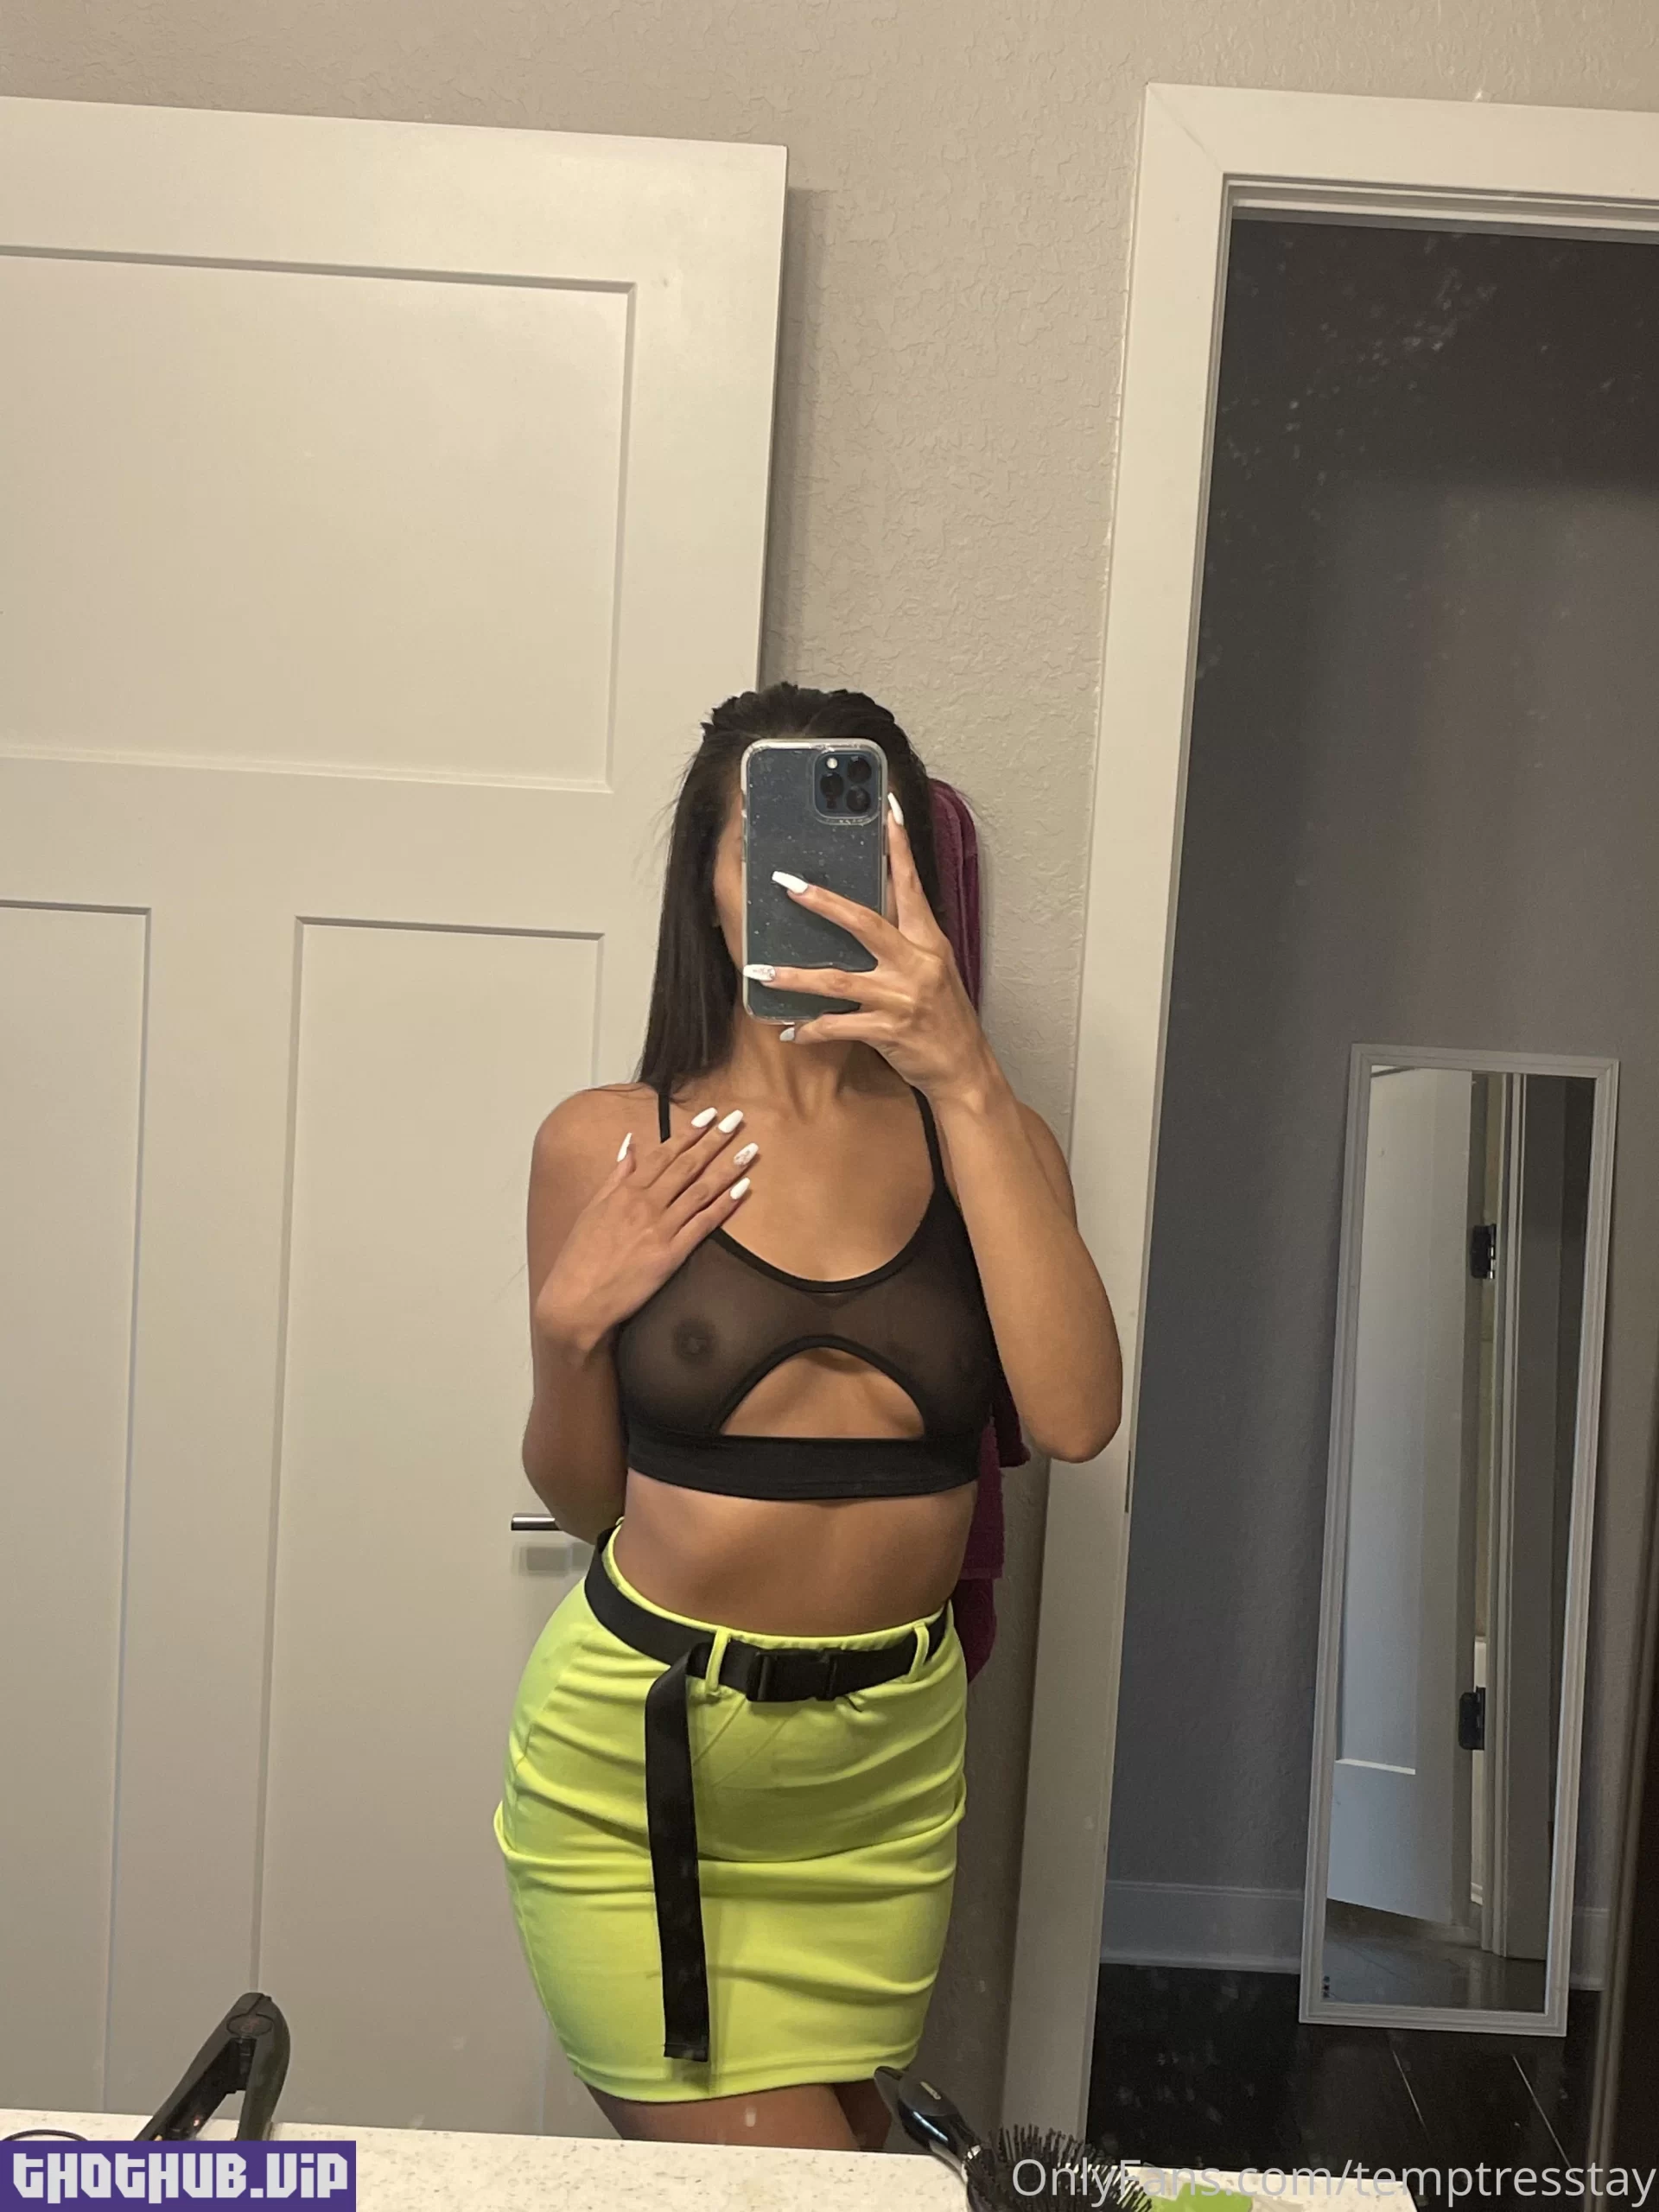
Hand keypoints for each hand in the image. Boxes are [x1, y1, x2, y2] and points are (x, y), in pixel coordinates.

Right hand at [532, 1110, 755, 1354]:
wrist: (576, 1301)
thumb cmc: (580, 1258)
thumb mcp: (592, 1209)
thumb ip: (615, 1175)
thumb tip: (629, 1144)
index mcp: (625, 1191)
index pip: (663, 1153)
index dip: (689, 1132)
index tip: (709, 1115)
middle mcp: (645, 1204)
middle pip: (687, 1165)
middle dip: (714, 1140)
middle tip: (737, 1119)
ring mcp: (660, 1228)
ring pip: (701, 1190)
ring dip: (728, 1167)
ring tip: (750, 1149)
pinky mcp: (671, 1254)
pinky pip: (704, 1224)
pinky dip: (725, 1204)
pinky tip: (743, 1189)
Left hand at [747, 799, 992, 1101]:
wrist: (964, 1068)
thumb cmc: (945, 1017)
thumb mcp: (933, 969)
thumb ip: (904, 941)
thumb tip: (863, 915)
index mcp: (928, 942)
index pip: (911, 886)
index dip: (898, 849)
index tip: (885, 812)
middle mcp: (916, 963)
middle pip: (864, 922)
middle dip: (823, 902)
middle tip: (788, 884)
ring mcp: (902, 997)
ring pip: (838, 980)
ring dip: (795, 977)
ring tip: (760, 972)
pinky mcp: (888, 1031)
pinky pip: (838, 1026)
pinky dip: (810, 1029)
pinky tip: (790, 1030)